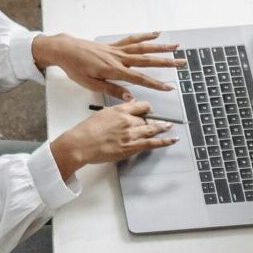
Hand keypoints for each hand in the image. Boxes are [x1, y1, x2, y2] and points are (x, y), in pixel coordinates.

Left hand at [34, 31, 180, 97]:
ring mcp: (118, 50)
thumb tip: (130, 97)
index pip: (140, 79)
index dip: (156, 84)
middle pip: (147, 60)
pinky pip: (133, 39)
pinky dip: (145, 36)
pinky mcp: (114, 45)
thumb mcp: (91, 84)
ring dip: (161, 47)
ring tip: (176, 47)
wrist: (65, 50)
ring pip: (144, 48)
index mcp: (114, 70)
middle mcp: (119, 58)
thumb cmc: (76, 68)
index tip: (169, 87)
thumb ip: (112, 90)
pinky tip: (156, 34)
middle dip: (166, 62)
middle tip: (182, 63)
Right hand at [51, 101, 177, 178]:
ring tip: (169, 127)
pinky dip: (164, 142)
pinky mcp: (131, 147)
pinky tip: (172, 140)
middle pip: (147, 118)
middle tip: (164, 121)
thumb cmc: (86, 130)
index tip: (149, 110)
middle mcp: (127, 120)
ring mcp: (130, 134)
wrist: (81, 144)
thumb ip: (116, 111)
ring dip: (162, 128)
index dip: (147, 108)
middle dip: (156, 120)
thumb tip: (127, 108)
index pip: (140, 105)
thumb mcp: (102, 114)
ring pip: (151, 129)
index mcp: (119, 110)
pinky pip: (151, 143)